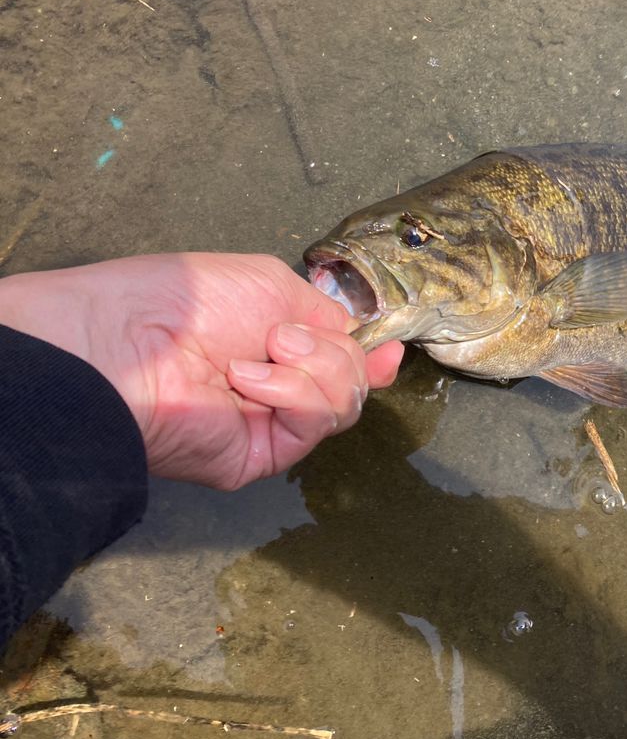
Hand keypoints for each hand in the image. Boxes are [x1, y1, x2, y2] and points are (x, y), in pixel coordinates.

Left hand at [0, 253, 403, 489]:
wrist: (127, 340)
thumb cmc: (187, 299)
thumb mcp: (274, 283)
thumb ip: (327, 316)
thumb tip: (372, 349)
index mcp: (278, 347)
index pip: (344, 364)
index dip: (372, 359)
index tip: (387, 350)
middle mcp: (278, 388)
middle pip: (354, 382)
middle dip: (334, 352)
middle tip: (282, 336)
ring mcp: (271, 424)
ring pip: (344, 405)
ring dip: (316, 368)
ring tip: (264, 351)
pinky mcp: (261, 455)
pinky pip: (313, 424)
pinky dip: (292, 393)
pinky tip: (249, 379)